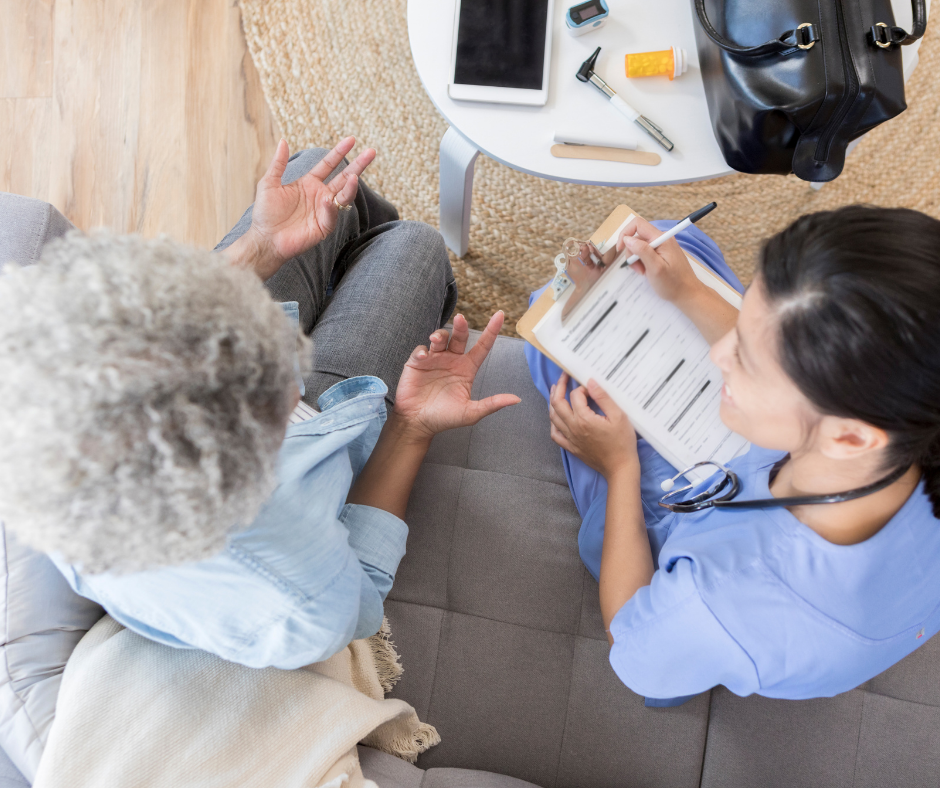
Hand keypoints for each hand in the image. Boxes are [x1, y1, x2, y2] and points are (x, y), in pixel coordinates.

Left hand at [228, 137, 375, 279]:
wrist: (265, 239)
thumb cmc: (265, 213)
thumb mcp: (269, 183)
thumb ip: (278, 164)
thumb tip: (283, 141)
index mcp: (309, 183)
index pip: (329, 164)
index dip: (339, 152)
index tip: (352, 140)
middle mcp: (320, 195)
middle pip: (344, 178)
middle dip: (358, 166)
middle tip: (371, 152)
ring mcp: (324, 211)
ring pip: (344, 196)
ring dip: (351, 187)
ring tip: (355, 177)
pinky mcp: (324, 227)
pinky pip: (332, 215)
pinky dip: (331, 207)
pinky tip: (328, 200)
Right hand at [393, 311, 520, 440]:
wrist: (418, 423)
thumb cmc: (445, 418)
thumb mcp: (471, 413)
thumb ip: (492, 404)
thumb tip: (516, 399)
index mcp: (467, 368)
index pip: (482, 346)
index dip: (491, 330)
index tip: (500, 315)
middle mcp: (452, 360)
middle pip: (460, 337)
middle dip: (461, 326)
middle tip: (461, 318)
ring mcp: (435, 359)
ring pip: (440, 338)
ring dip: (440, 335)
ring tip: (437, 340)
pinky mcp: (417, 362)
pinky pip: (421, 350)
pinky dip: (422, 350)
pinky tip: (424, 357)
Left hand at [549, 373, 638, 478]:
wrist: (620, 467)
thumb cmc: (622, 442)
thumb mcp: (619, 416)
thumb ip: (603, 397)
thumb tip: (591, 382)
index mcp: (584, 419)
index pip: (575, 396)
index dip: (582, 388)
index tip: (590, 388)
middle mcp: (573, 428)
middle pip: (558, 403)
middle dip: (560, 387)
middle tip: (563, 377)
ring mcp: (570, 438)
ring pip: (553, 417)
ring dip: (552, 402)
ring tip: (555, 391)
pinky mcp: (571, 447)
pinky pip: (555, 434)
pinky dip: (553, 423)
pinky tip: (556, 417)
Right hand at [616, 216, 702, 305]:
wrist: (687, 293)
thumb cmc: (674, 283)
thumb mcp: (655, 268)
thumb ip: (642, 251)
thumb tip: (628, 239)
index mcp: (661, 238)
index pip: (638, 224)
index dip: (625, 234)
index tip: (620, 249)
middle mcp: (662, 238)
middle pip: (637, 237)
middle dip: (632, 252)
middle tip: (638, 269)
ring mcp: (662, 245)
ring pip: (640, 246)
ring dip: (637, 259)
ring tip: (644, 272)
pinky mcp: (661, 253)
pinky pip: (646, 253)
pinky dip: (642, 262)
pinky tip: (647, 272)